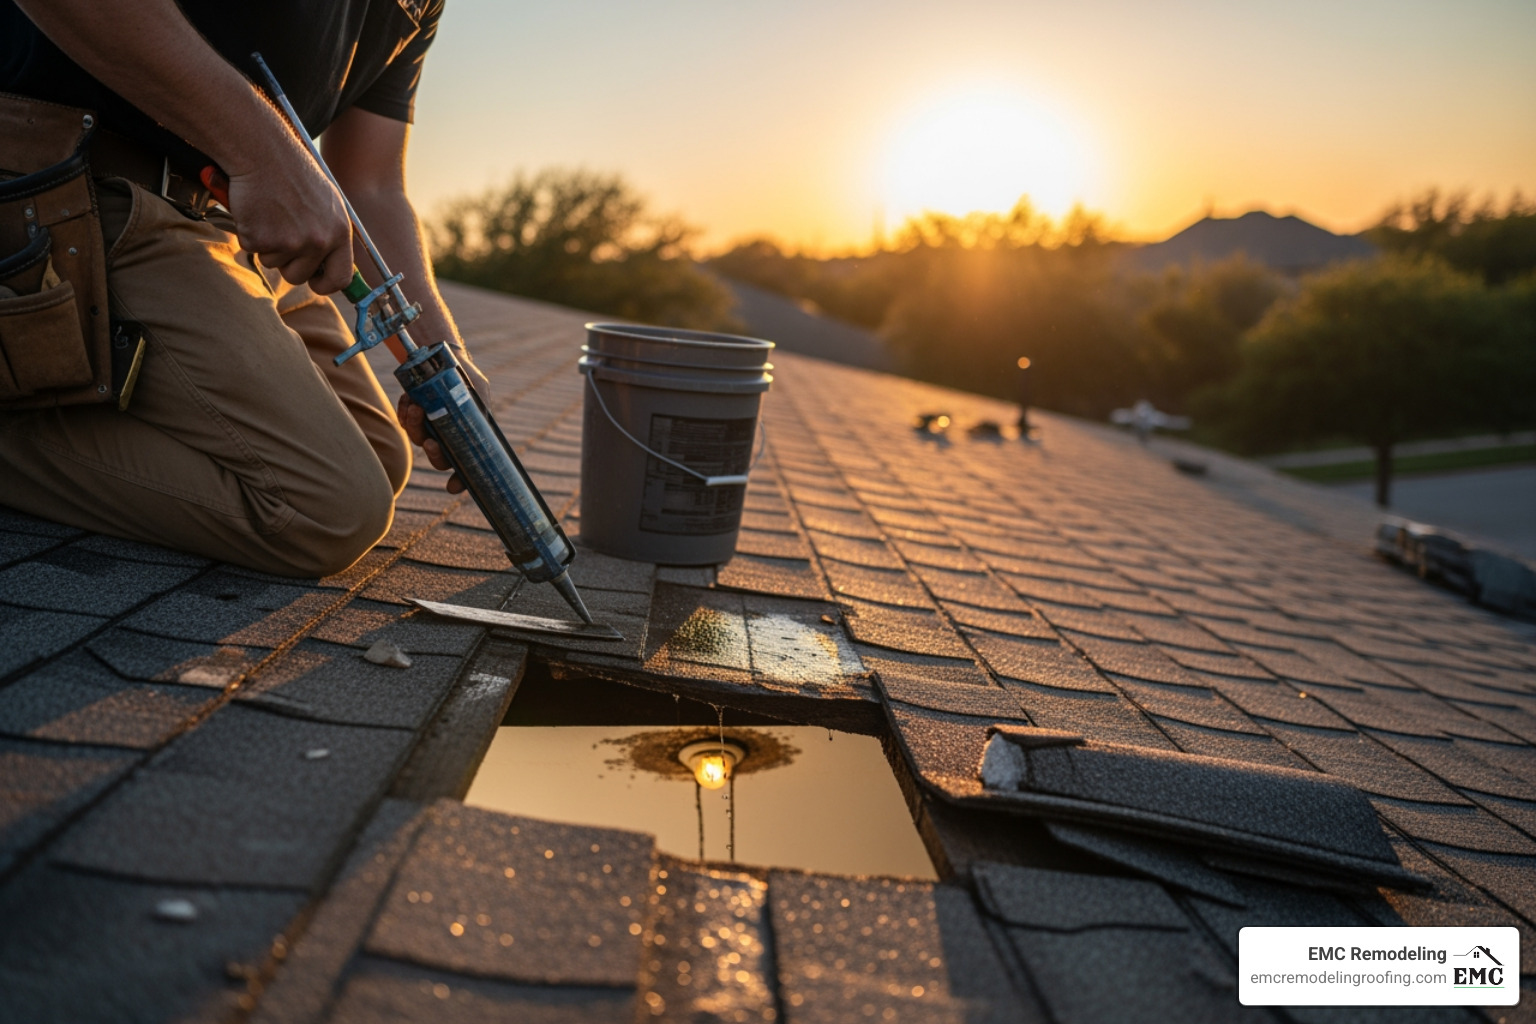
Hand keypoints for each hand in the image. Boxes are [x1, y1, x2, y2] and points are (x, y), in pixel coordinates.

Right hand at [225, 136, 353, 294]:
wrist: (263, 152)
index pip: (340, 278)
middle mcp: (319, 241)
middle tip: (280, 232)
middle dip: (286, 262)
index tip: (314, 282)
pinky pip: (252, 249)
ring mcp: (290, 242)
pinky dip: (249, 232)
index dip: (325, 284)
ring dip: (267, 244)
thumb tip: (329, 265)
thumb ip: (331, 234)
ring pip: (272, 263)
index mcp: (340, 233)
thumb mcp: (328, 203)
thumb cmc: (293, 173)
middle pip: (298, 276)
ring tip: (270, 213)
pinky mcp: (262, 239)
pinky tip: (255, 209)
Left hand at [395, 346, 492, 494]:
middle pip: (439, 458)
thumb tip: (482, 419)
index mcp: (467, 435)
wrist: (442, 358)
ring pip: (417, 438)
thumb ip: (479, 405)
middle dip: (433, 453)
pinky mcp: (412, 416)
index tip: (451, 487)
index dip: (460, 480)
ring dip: (414, 425)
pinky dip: (404, 411)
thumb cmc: (464, 377)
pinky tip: (408, 398)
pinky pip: (404, 421)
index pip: (466, 464)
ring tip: (415, 406)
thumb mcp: (477, 390)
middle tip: (429, 442)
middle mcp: (447, 436)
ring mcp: (429, 427)